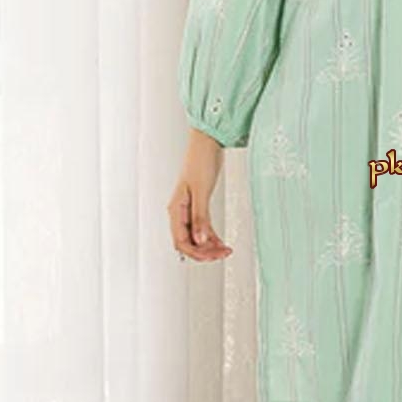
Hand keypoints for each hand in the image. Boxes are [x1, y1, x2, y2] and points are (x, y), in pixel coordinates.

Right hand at [168, 128, 233, 260]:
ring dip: (209, 245)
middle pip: (189, 242)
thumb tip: (201, 240)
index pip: (182, 242)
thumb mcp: (201, 192)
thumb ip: (200, 218)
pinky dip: (212, 236)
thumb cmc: (200, 162)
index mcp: (176, 209)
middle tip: (222, 254)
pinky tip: (221, 241)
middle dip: (205, 251)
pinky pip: (202, 227)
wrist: (207, 145)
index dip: (196, 253)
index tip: (212, 257)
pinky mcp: (198, 205)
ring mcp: (188, 209)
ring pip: (196, 236)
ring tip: (225, 250)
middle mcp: (180, 212)